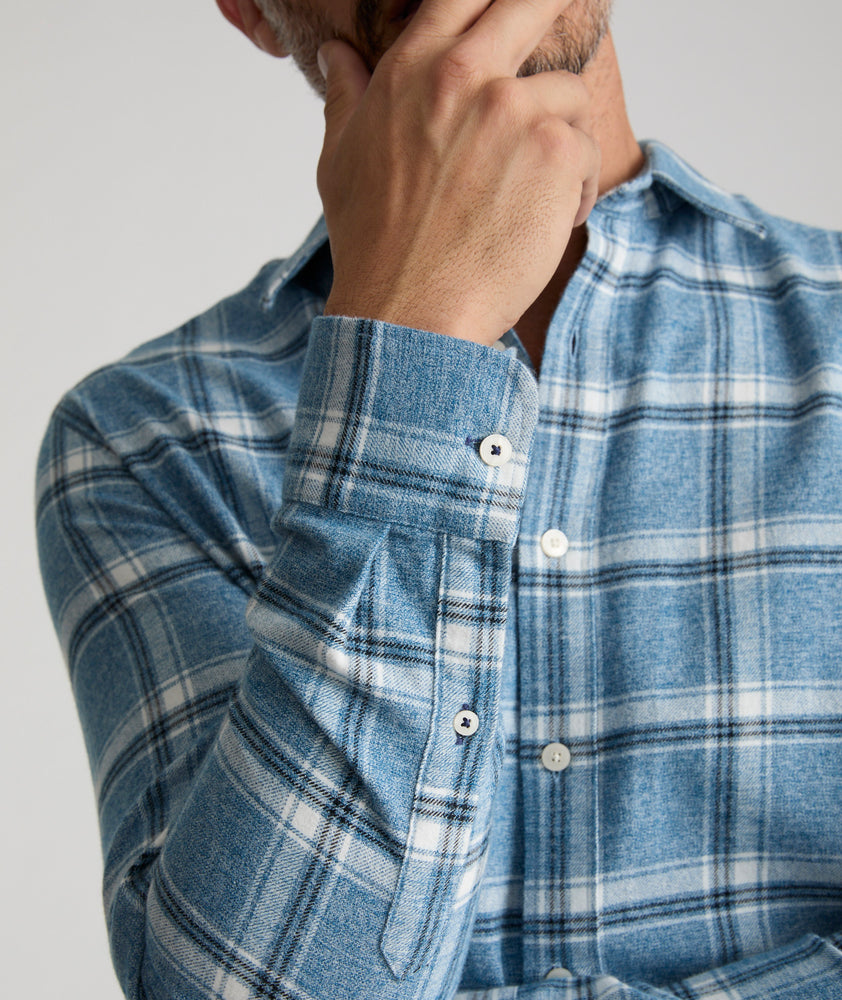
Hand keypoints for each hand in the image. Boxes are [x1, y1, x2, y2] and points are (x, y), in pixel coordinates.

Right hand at [317, 0, 600, 345]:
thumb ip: (347, 96)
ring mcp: (515, 109)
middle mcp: (466, 73)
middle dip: (554, 12)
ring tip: (543, 191)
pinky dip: (580, 186)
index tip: (518, 13)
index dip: (497, 2)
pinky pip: (588, 149)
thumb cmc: (373, 245)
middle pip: (534, 1)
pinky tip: (553, 219)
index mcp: (413, 67)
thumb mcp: (340, 160)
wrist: (408, 309)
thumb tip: (336, 55)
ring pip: (570, 93)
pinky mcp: (556, 152)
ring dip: (566, 138)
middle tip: (562, 49)